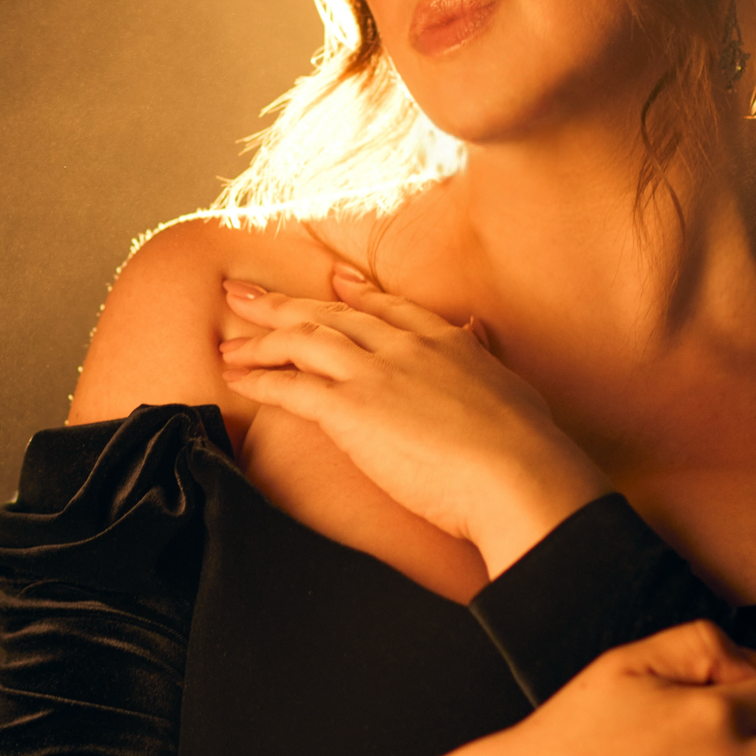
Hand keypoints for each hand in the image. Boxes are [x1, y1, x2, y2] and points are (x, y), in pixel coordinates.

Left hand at [218, 268, 610, 575]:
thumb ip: (483, 356)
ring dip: (259, 340)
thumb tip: (477, 331)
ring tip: (228, 341)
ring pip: (302, 341)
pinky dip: (259, 379)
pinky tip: (236, 379)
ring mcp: (373, 373)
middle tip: (244, 293)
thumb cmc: (528, 447)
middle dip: (281, 304)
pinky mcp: (349, 410)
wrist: (519, 474)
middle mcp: (402, 346)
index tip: (328, 281)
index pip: (385, 307)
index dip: (350, 293)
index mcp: (442, 340)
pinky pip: (291, 386)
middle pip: (329, 315)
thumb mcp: (511, 385)